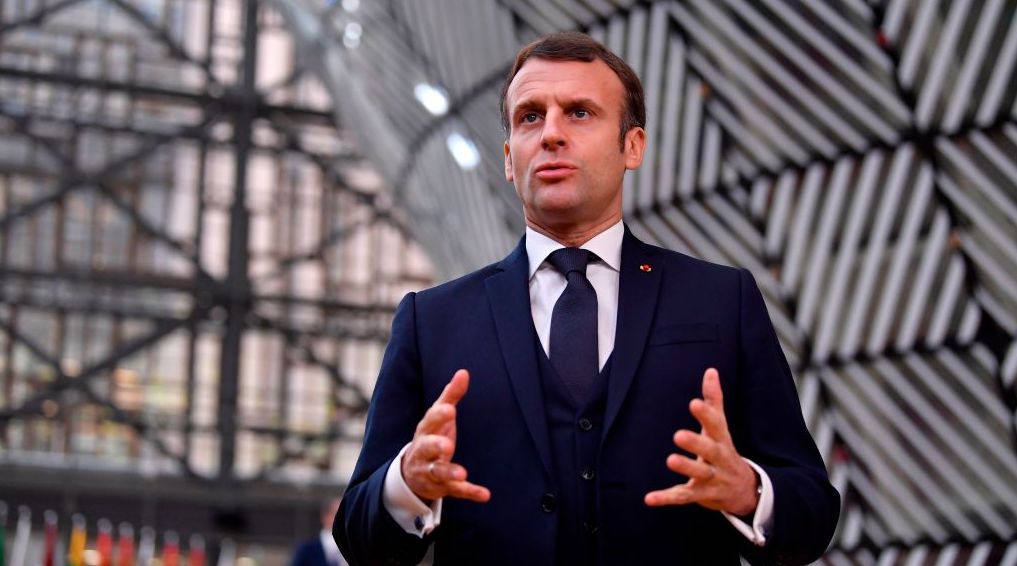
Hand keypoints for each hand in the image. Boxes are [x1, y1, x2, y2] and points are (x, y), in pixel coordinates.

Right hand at [401, 369, 490, 503]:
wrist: (411, 473)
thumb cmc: (430, 436)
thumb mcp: (438, 417)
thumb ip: (451, 395)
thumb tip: (464, 372)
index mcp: (425, 431)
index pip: (429, 422)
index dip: (438, 416)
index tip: (450, 409)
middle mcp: (424, 452)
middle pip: (426, 448)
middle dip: (435, 446)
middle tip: (447, 445)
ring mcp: (431, 472)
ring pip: (437, 473)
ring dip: (449, 472)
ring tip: (462, 473)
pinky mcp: (442, 489)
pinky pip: (455, 492)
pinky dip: (469, 493)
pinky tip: (485, 495)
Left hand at [644, 368, 758, 515]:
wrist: (745, 491)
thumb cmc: (724, 451)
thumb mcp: (720, 426)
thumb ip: (714, 400)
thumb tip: (710, 370)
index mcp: (722, 439)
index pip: (716, 425)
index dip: (706, 414)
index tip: (694, 403)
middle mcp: (719, 459)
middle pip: (711, 451)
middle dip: (697, 443)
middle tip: (678, 435)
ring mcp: (712, 479)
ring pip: (700, 474)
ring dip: (686, 467)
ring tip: (670, 460)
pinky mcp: (701, 495)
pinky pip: (683, 496)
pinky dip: (666, 498)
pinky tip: (649, 498)